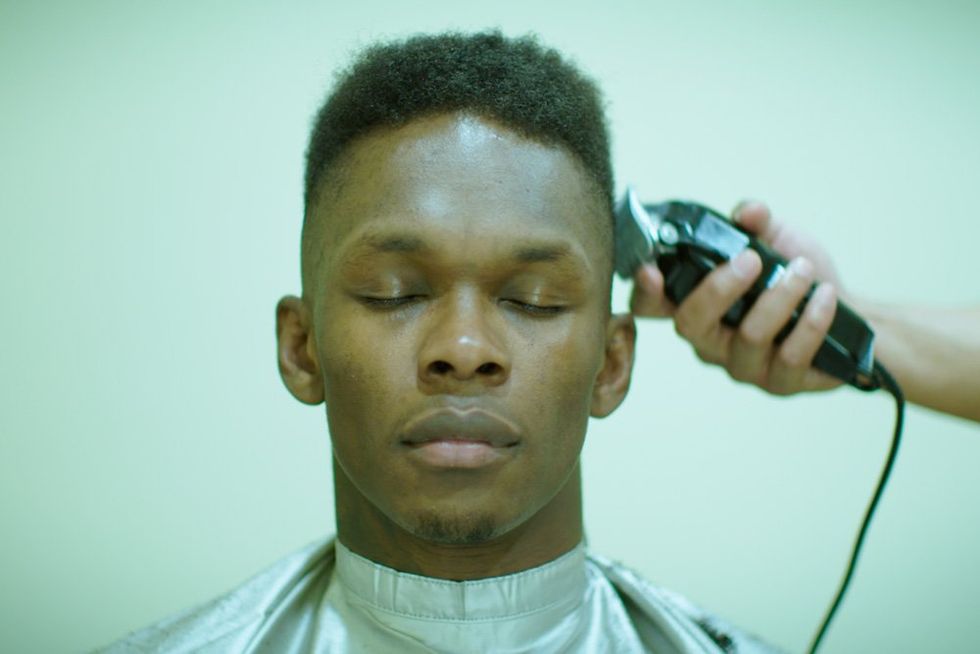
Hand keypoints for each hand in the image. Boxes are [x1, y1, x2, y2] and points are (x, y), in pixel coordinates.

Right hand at [629, 201, 842, 394]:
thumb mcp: (777, 240)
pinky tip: (825, 297)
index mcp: (697, 305)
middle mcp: (711, 341)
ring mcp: (743, 365)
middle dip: (719, 289)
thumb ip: (756, 224)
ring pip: (747, 337)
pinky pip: (790, 358)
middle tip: (752, 259)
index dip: (644, 293)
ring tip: (803, 270)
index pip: (652, 307)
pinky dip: (810, 322)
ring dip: (778, 298)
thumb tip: (748, 212)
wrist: (850, 315)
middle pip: (690, 325)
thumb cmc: (799, 277)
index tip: (652, 270)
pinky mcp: (781, 383)